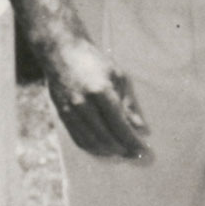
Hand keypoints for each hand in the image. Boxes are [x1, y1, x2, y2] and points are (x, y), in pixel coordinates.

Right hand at [44, 34, 151, 162]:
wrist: (61, 52)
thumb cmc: (93, 61)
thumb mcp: (118, 76)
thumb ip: (128, 104)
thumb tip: (139, 127)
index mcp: (100, 92)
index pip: (119, 126)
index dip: (132, 141)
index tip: (143, 149)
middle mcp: (83, 104)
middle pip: (106, 137)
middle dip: (122, 149)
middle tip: (134, 153)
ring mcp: (70, 111)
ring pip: (91, 142)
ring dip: (108, 151)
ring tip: (121, 152)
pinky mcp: (62, 115)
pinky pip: (78, 139)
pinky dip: (93, 147)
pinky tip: (103, 148)